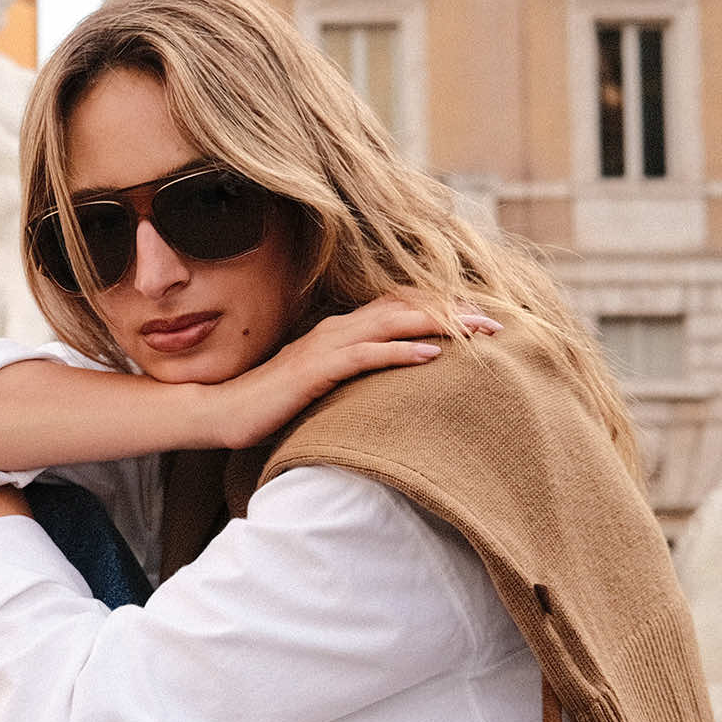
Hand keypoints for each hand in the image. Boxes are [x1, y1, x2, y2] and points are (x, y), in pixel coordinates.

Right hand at [218, 298, 500, 450]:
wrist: (223, 412)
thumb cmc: (270, 404)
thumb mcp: (321, 385)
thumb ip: (351, 375)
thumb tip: (385, 381)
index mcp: (340, 331)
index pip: (399, 309)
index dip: (442, 309)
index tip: (481, 317)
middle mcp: (337, 330)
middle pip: (406, 309)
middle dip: (454, 312)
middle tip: (498, 321)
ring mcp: (326, 347)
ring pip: (393, 324)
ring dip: (439, 325)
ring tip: (478, 331)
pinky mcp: (316, 370)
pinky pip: (366, 356)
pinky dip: (401, 352)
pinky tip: (431, 355)